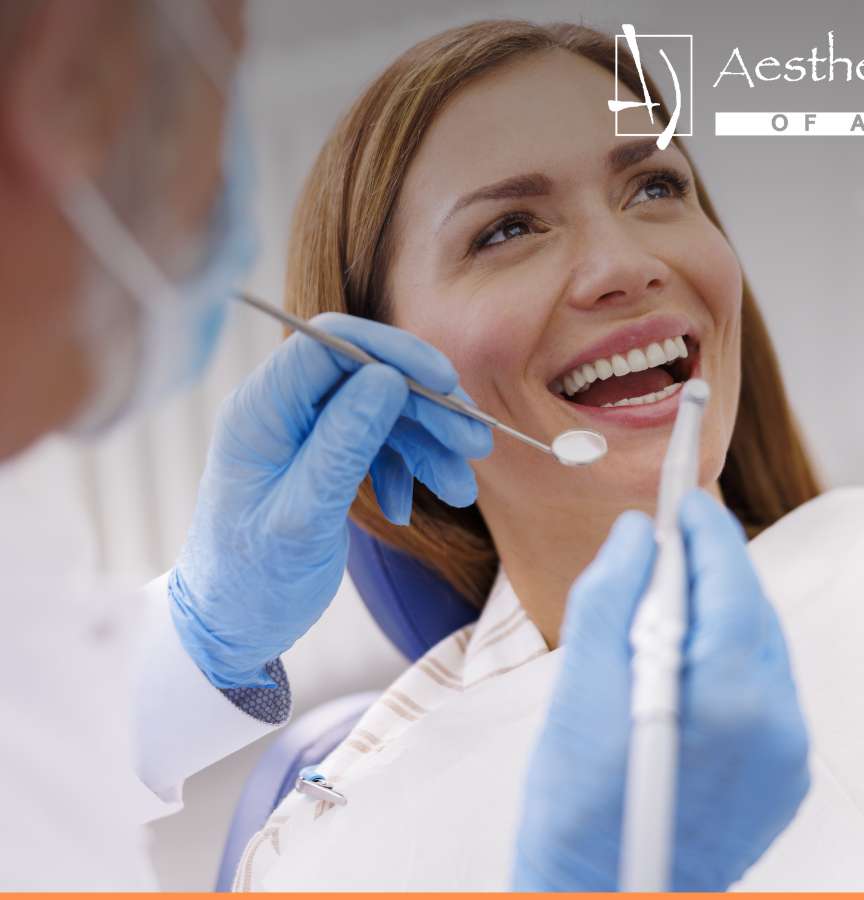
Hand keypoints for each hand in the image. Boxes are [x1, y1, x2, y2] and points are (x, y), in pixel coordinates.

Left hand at [169, 312, 491, 688]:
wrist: (232, 629)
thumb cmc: (253, 582)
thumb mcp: (304, 518)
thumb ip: (342, 446)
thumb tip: (386, 379)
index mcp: (259, 412)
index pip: (331, 344)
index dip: (393, 352)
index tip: (446, 383)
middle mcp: (280, 409)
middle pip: (368, 375)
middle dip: (427, 406)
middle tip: (476, 445)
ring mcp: (303, 430)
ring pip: (382, 409)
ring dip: (428, 444)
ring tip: (462, 491)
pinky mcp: (322, 454)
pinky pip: (378, 442)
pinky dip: (407, 470)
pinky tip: (410, 509)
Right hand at [513, 490, 809, 890]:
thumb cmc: (576, 814)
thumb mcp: (578, 693)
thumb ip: (611, 598)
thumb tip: (637, 534)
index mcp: (728, 695)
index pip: (730, 578)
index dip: (706, 530)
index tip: (684, 502)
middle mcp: (776, 722)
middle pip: (751, 611)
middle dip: (710, 571)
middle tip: (663, 551)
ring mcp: (787, 755)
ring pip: (761, 650)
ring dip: (719, 617)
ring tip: (665, 612)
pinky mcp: (785, 778)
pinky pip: (766, 693)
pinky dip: (730, 665)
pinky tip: (685, 670)